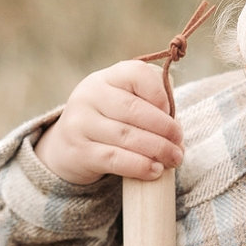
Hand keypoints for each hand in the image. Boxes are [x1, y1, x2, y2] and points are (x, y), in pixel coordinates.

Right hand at [35, 62, 184, 185]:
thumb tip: (176, 127)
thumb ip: (149, 103)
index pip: (137, 74)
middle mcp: (89, 95)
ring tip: (174, 159)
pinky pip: (114, 158)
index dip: (161, 94)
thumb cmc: (108, 124)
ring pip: (126, 135)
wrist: (66, 149)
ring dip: (157, 149)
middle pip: (133, 109)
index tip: (173, 114)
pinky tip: (155, 171)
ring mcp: (81, 123)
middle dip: (164, 128)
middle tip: (179, 143)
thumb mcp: (122, 104)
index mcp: (106, 78)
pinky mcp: (79, 151)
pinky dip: (139, 166)